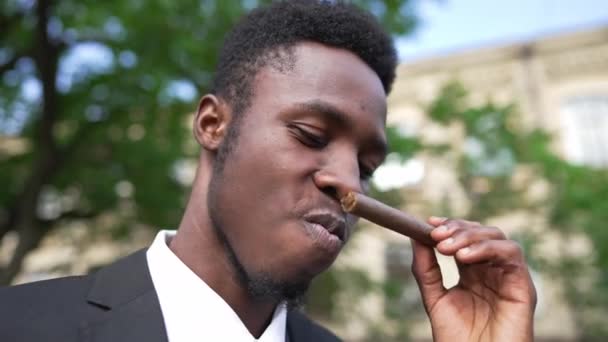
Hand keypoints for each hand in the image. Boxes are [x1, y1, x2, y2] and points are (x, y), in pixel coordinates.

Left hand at [410, 217, 536, 341]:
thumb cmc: (457, 339)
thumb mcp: (435, 298)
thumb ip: (425, 269)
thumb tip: (415, 236)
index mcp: (473, 273)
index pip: (465, 238)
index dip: (450, 225)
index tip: (429, 222)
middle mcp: (493, 272)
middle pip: (482, 233)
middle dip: (458, 229)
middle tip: (436, 235)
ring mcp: (509, 278)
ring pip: (498, 238)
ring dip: (471, 236)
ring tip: (447, 249)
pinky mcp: (523, 287)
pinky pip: (512, 255)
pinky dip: (488, 249)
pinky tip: (465, 257)